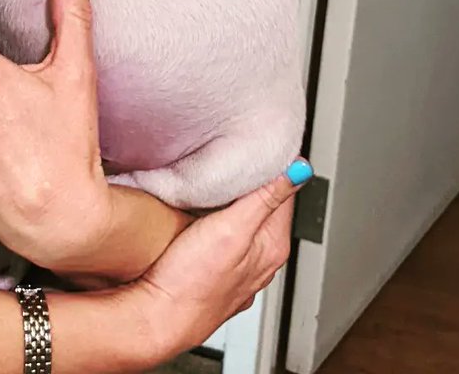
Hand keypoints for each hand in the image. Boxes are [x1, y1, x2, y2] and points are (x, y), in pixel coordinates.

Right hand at [126, 167, 305, 362]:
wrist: (158, 318)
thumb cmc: (192, 280)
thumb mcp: (231, 229)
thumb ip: (264, 198)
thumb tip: (300, 170)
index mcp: (271, 246)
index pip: (285, 194)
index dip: (276, 165)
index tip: (265, 141)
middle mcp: (259, 260)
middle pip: (265, 208)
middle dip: (256, 180)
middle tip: (242, 150)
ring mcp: (237, 269)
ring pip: (244, 223)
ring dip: (237, 200)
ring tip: (224, 174)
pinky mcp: (214, 272)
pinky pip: (225, 237)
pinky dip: (221, 219)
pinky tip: (206, 212)